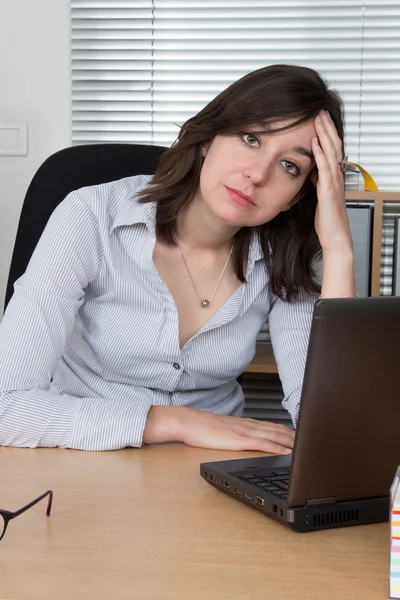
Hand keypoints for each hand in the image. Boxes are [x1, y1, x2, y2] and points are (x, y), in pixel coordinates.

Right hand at [143, 406, 294, 453]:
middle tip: (314, 440)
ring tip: (307, 446)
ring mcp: (245, 432)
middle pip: (279, 430)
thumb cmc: (203, 428)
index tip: (304, 436)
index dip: (290, 432)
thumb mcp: (225, 431)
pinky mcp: (239, 440)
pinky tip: (286, 451)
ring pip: (275, 435)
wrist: (189, 422)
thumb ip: (239, 434)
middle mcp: (249, 425)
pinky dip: (277, 447)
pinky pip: (262, 444)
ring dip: (292, 441)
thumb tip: (249, 441)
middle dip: (297, 436)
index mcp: (246, 424)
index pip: (274, 426)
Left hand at [311, 111, 352, 255]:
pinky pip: (325, 169)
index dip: (326, 134)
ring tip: (318, 119)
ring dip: (324, 134)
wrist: (334, 237)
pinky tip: (315, 143)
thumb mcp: (319, 196)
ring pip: (331, 153)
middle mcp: (336, 177)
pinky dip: (320, 154)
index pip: (331, 150)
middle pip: (333, 146)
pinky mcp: (329, 191)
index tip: (319, 119)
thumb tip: (312, 171)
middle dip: (326, 128)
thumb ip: (317, 182)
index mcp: (333, 177)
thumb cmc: (327, 220)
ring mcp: (334, 183)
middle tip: (319, 111)